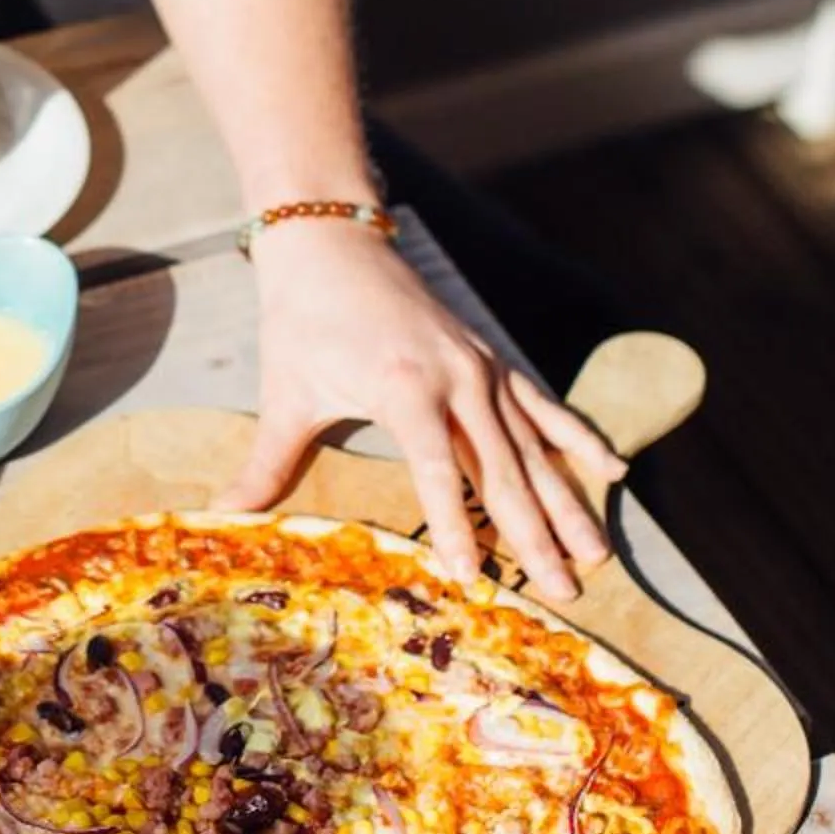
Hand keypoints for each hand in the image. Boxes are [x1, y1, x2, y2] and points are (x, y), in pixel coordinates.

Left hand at [222, 224, 625, 604]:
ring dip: (566, 502)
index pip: (439, 471)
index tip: (473, 576)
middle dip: (534, 534)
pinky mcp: (491, 357)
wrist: (332, 242)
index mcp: (405, 387)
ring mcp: (482, 366)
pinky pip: (544, 406)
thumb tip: (221, 515)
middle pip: (503, 468)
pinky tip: (614, 472)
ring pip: (534, 446)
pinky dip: (578, 438)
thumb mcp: (286, 394)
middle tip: (565, 591)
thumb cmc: (302, 319)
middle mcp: (457, 377)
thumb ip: (265, 462)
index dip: (455, 525)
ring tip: (596, 554)